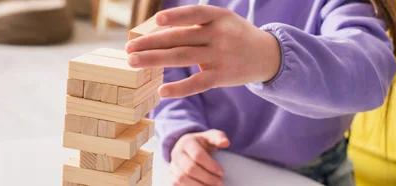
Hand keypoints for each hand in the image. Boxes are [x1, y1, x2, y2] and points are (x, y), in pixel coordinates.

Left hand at [126, 5, 280, 97]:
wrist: (267, 55)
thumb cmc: (236, 35)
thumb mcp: (223, 21)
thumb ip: (196, 23)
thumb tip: (156, 32)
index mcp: (219, 17)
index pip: (195, 14)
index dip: (177, 16)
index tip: (157, 20)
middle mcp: (219, 35)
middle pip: (180, 38)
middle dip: (151, 43)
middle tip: (128, 48)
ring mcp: (221, 57)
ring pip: (182, 58)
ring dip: (155, 60)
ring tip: (133, 62)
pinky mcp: (222, 76)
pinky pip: (198, 83)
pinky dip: (179, 88)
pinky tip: (162, 90)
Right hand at [169, 129, 229, 185]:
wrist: (189, 149)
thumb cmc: (203, 144)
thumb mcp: (211, 137)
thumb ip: (219, 138)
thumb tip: (226, 143)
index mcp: (186, 142)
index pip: (198, 155)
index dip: (211, 165)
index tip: (222, 172)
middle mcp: (176, 154)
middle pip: (190, 169)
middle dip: (207, 178)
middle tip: (220, 182)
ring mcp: (172, 166)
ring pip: (181, 179)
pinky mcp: (171, 176)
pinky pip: (177, 185)